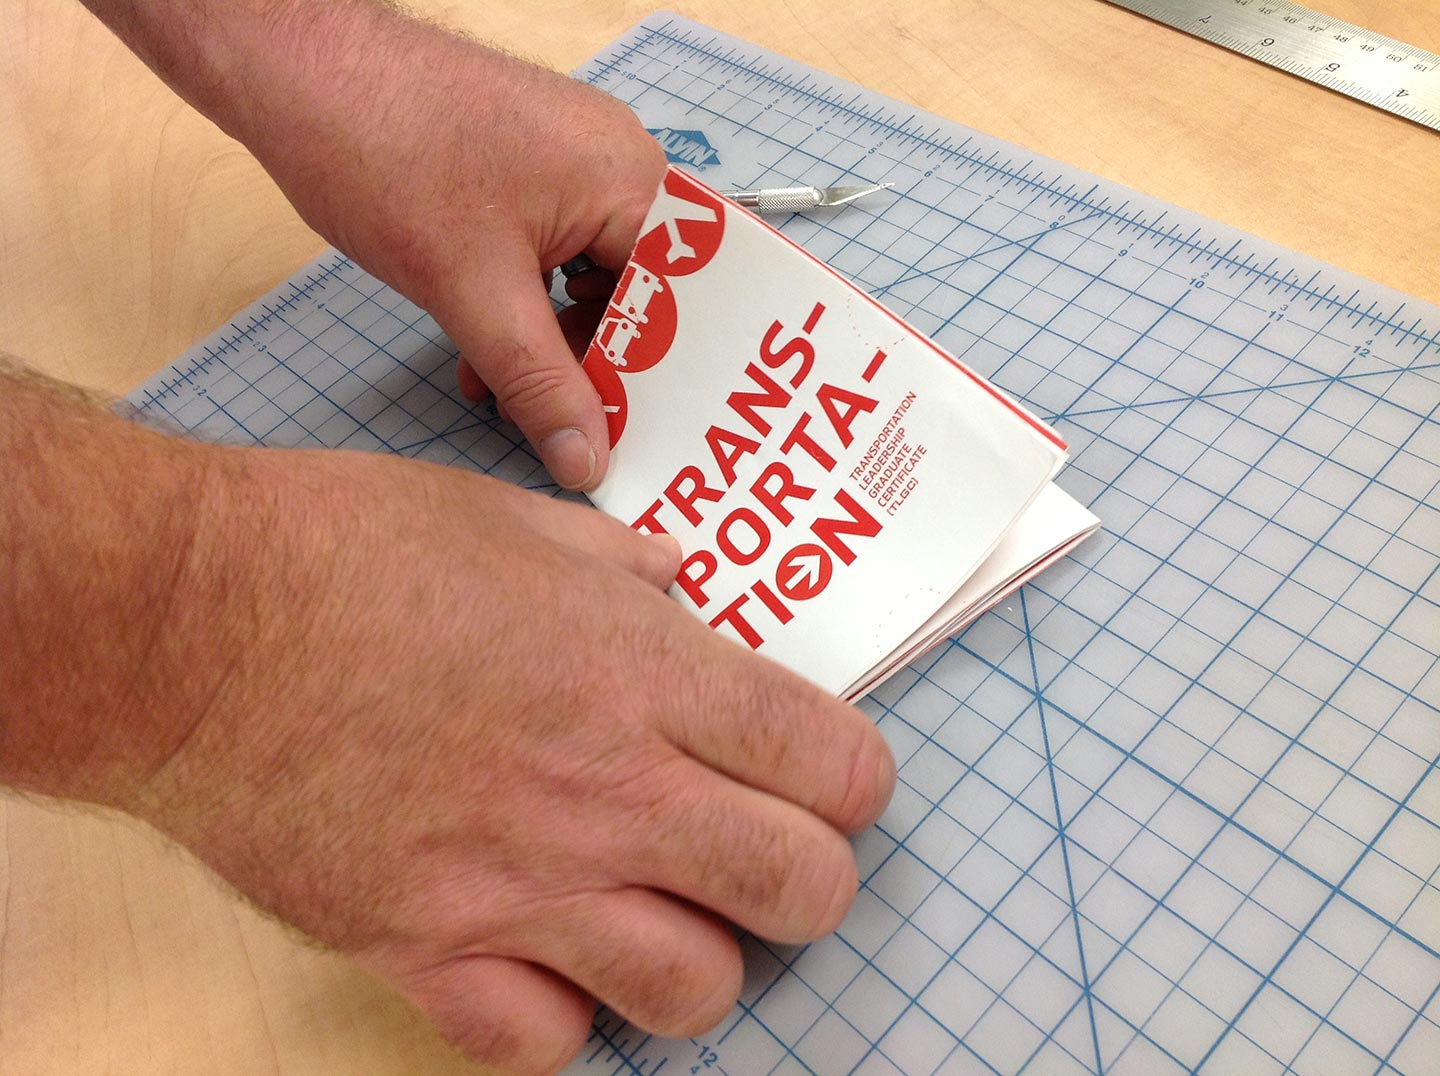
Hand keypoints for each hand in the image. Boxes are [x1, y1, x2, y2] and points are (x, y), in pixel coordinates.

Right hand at [129, 448, 894, 1075]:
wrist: (195, 623)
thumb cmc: (353, 548)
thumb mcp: (519, 523)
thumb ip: (625, 570)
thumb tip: (680, 592)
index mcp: (644, 676)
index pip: (836, 767)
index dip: (852, 780)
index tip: (825, 777)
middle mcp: (606, 792)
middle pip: (802, 892)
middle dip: (807, 879)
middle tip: (760, 850)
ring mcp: (518, 885)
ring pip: (694, 991)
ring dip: (697, 956)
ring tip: (654, 912)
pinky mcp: (424, 948)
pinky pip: (543, 1045)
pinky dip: (560, 1015)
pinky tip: (540, 958)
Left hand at [234, 11, 665, 490]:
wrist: (294, 72)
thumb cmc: (388, 153)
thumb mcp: (474, 294)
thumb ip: (540, 386)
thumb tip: (587, 462)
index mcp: (633, 183)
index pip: (681, 304)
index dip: (661, 379)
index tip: (637, 439)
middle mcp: (618, 167)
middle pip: (640, 296)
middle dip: (596, 367)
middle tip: (565, 434)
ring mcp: (572, 165)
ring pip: (590, 282)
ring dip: (551, 347)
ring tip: (505, 399)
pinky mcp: (528, 172)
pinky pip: (554, 257)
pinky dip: (524, 311)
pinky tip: (484, 358)